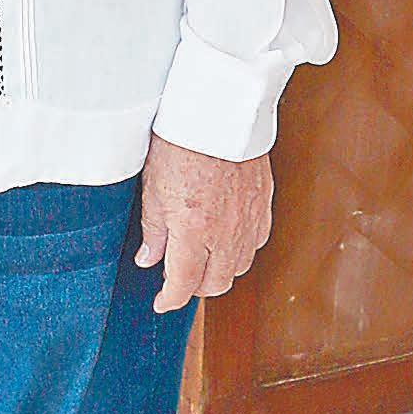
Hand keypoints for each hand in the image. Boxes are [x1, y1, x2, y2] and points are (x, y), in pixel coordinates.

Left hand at [136, 137, 272, 312]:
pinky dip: (240, 249)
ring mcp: (249, 220)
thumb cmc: (180, 143)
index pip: (184, 284)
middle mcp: (226, 233)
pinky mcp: (263, 205)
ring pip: (239, 267)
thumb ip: (154, 231)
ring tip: (201, 259)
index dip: (169, 299)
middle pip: (215, 283)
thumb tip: (149, 261)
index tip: (161, 302)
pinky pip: (256, 242)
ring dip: (219, 271)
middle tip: (177, 278)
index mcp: (193, 231)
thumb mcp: (152, 189)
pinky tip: (225, 238)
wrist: (217, 110)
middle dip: (194, 288)